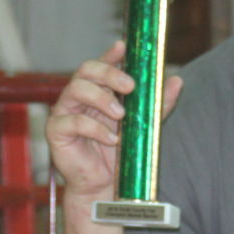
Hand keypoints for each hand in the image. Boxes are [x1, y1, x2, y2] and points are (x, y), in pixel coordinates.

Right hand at [46, 41, 181, 198]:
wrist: (104, 187)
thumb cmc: (119, 154)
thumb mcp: (144, 126)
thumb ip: (157, 104)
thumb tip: (177, 81)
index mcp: (97, 91)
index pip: (100, 64)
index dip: (110, 54)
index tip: (124, 47)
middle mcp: (78, 96)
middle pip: (86, 69)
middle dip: (109, 73)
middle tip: (130, 86)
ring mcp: (64, 112)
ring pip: (76, 89)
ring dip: (102, 99)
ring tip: (121, 116)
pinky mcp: (57, 131)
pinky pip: (72, 121)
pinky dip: (95, 129)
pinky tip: (112, 140)